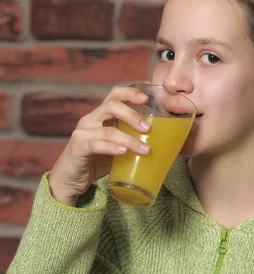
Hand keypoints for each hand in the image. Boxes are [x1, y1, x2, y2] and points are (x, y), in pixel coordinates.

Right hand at [49, 85, 150, 205]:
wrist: (70, 180)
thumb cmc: (96, 162)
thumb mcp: (117, 147)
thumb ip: (131, 140)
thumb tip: (163, 142)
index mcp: (101, 116)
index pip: (114, 94)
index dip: (130, 93)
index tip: (147, 99)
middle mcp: (90, 120)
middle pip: (112, 106)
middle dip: (133, 115)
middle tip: (148, 129)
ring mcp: (83, 133)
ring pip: (108, 129)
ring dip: (130, 139)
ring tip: (145, 150)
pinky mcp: (78, 148)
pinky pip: (96, 144)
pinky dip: (112, 147)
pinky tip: (123, 151)